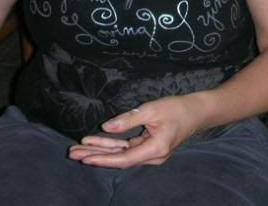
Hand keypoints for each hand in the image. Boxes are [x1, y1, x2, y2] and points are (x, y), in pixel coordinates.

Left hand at [67, 96, 200, 168]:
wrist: (196, 112)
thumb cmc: (176, 108)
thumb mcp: (151, 109)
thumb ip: (128, 119)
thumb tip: (106, 127)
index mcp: (155, 149)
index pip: (124, 158)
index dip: (103, 159)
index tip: (85, 157)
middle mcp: (152, 156)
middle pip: (119, 159)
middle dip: (95, 155)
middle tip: (72, 153)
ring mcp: (150, 153)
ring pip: (121, 154)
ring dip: (101, 150)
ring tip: (79, 148)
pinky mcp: (148, 147)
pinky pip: (126, 148)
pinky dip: (111, 146)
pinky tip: (96, 142)